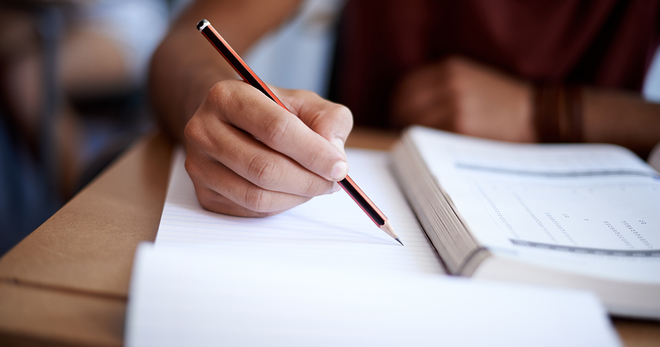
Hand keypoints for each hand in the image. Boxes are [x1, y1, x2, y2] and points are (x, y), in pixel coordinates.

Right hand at [184, 80, 352, 216]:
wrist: (232, 122)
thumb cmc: (271, 111)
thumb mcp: (304, 102)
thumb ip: (328, 119)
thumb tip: (333, 153)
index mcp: (227, 96)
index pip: (275, 129)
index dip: (313, 152)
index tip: (340, 167)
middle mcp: (203, 129)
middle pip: (264, 168)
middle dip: (308, 180)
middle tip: (334, 182)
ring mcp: (199, 165)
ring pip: (257, 195)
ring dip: (297, 196)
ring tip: (316, 185)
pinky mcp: (204, 193)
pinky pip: (251, 210)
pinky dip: (281, 205)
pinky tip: (292, 190)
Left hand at [391, 56, 535, 142]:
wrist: (535, 115)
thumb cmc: (502, 102)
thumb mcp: (470, 79)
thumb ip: (440, 86)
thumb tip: (405, 108)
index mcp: (450, 68)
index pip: (405, 86)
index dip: (398, 104)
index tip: (398, 117)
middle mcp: (449, 83)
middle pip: (404, 105)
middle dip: (400, 122)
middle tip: (404, 136)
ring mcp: (454, 106)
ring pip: (414, 124)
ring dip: (412, 137)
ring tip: (418, 146)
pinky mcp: (460, 128)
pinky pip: (430, 138)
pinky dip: (426, 146)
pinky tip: (432, 152)